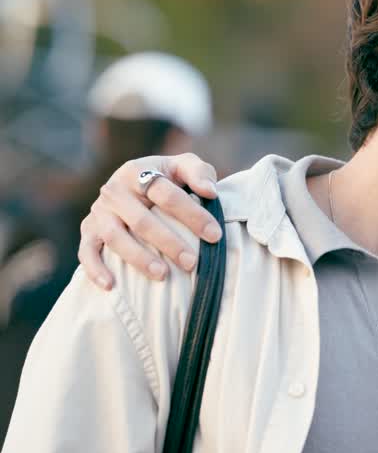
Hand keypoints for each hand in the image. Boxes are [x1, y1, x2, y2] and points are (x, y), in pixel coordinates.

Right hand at [78, 153, 220, 289]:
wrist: (135, 181)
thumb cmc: (167, 177)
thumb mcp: (183, 166)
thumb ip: (200, 173)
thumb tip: (210, 191)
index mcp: (138, 171)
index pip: (167, 195)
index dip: (193, 215)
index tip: (215, 235)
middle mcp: (114, 191)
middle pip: (142, 220)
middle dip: (169, 243)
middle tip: (191, 262)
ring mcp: (99, 211)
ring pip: (116, 237)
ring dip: (138, 258)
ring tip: (162, 275)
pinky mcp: (89, 230)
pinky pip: (87, 251)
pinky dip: (95, 269)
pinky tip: (111, 285)